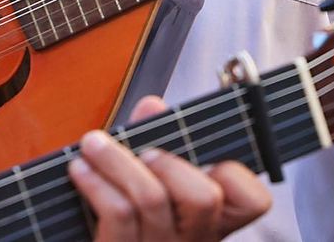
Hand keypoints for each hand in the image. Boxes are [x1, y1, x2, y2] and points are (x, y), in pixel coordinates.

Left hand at [68, 95, 272, 240]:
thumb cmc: (126, 217)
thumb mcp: (147, 181)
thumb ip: (157, 141)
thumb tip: (152, 106)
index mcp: (213, 223)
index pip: (254, 201)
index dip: (235, 175)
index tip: (207, 158)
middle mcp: (193, 241)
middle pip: (205, 198)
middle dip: (171, 163)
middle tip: (146, 151)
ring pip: (151, 199)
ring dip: (117, 161)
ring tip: (93, 145)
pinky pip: (118, 214)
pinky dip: (96, 182)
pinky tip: (79, 169)